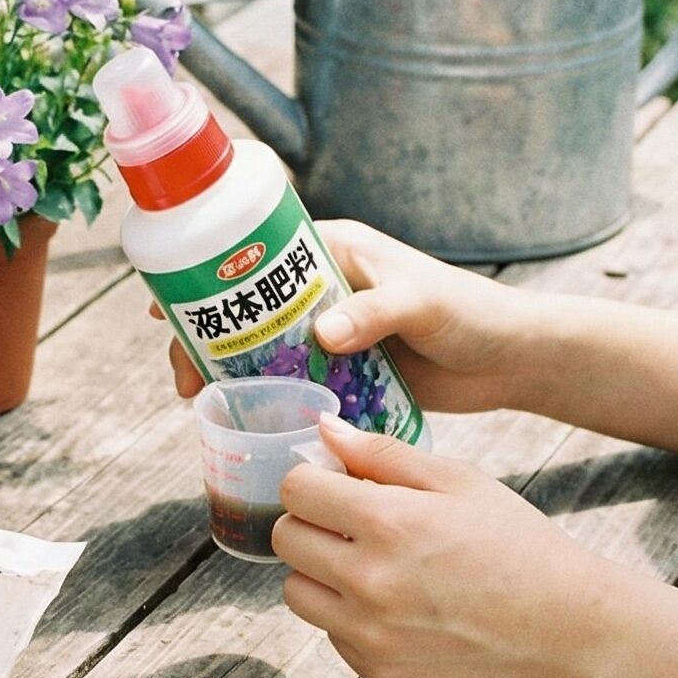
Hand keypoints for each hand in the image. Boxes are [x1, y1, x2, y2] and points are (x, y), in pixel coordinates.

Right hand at [151, 217, 530, 408]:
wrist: (510, 361)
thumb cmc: (471, 313)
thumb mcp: (421, 302)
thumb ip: (375, 312)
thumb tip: (323, 335)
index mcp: (335, 252)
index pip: (255, 254)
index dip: (209, 275)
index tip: (168, 304)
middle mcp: (324, 290)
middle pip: (248, 309)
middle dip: (208, 338)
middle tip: (186, 376)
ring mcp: (332, 333)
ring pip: (265, 350)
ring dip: (232, 373)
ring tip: (202, 405)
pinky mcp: (345, 373)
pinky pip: (295, 385)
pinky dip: (269, 400)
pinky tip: (246, 425)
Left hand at [272, 414, 636, 677]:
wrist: (567, 629)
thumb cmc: (518, 545)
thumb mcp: (458, 481)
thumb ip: (383, 454)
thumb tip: (324, 432)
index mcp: (388, 523)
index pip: (296, 490)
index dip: (312, 478)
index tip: (335, 482)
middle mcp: (369, 582)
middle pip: (286, 540)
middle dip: (311, 521)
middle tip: (351, 521)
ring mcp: (371, 635)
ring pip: (297, 592)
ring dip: (320, 571)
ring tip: (371, 563)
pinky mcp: (380, 673)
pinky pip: (331, 635)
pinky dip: (349, 616)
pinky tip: (397, 604)